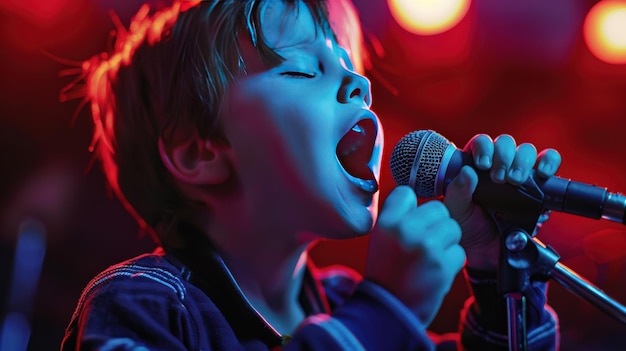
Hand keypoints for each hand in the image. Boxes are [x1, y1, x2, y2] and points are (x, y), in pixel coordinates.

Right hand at [366, 186, 465, 325]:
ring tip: (430, 257)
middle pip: (438, 208)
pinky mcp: (444, 265)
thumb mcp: (380, 238)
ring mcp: (427, 247)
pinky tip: (436, 271)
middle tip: (424, 243)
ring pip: (452, 228)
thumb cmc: (385, 273)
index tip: (411, 221)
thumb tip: (415, 197)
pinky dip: (451, 261)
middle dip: (436, 224)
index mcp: (387, 222)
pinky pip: (459, 251)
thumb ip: (397, 217)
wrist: (389, 311)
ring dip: (447, 242)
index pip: (407, 193)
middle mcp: (407, 230)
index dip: (412, 208)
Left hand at [443, 134, 561, 269]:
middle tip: (499, 178)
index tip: (483, 164)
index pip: (482, 142)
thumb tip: (467, 172)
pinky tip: (542, 173)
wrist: (485, 251)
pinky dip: (548, 163)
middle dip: (504, 156)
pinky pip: (548, 165)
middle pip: (506, 143)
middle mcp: (497, 165)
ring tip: (516, 180)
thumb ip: (458, 192)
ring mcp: (519, 174)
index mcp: (475, 166)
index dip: (484, 148)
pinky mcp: (538, 187)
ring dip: (522, 161)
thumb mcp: (456, 210)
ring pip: (526, 151)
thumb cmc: (467, 227)